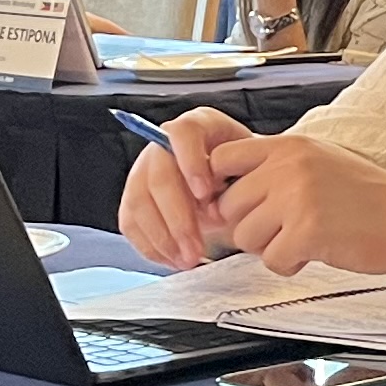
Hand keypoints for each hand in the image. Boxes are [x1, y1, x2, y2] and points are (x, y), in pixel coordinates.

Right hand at [116, 105, 248, 265]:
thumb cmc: (249, 172)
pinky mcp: (135, 196)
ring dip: (162, 238)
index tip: (205, 194)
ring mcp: (145, 168)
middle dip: (177, 218)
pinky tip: (172, 260)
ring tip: (187, 261)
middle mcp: (164, 143)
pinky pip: (130, 222)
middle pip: (158, 176)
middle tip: (196, 249)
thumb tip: (215, 209)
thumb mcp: (254, 168)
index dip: (191, 162)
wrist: (239, 181)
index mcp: (198, 125)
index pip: (183, 134)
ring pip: (139, 202)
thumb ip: (238, 180)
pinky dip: (150, 245)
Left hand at [202, 129, 385, 276]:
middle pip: (229, 205)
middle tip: (284, 229)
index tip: (242, 203)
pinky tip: (314, 252)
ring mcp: (297, 198)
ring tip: (303, 239)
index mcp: (288, 146)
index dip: (224, 187)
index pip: (222, 159)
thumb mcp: (316, 162)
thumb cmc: (366, 195)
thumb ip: (272, 171)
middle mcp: (288, 166)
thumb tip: (220, 199)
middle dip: (251, 225)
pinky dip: (289, 264)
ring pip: (244, 236)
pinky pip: (271, 259)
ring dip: (269, 247)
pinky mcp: (307, 232)